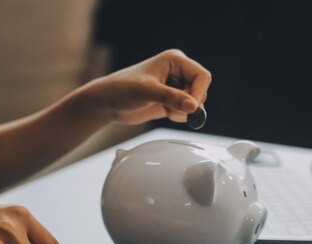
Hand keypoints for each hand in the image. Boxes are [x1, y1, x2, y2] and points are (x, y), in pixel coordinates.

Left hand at [84, 49, 211, 124]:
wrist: (108, 103)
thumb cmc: (122, 89)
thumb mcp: (147, 92)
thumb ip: (171, 98)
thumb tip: (193, 106)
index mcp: (175, 60)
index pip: (202, 76)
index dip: (199, 93)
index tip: (190, 107)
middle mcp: (178, 71)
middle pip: (201, 90)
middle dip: (189, 103)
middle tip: (172, 108)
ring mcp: (175, 87)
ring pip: (195, 102)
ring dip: (183, 111)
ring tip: (165, 109)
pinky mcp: (172, 100)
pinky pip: (187, 111)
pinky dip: (179, 115)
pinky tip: (165, 112)